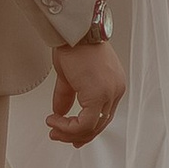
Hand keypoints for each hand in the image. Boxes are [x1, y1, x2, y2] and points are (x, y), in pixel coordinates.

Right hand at [46, 32, 124, 146]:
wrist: (74, 32)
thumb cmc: (74, 44)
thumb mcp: (70, 76)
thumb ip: (67, 97)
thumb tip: (60, 112)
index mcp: (113, 85)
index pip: (103, 116)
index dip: (85, 129)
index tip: (70, 134)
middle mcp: (116, 91)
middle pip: (99, 125)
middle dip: (76, 135)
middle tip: (58, 135)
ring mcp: (110, 93)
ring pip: (92, 127)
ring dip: (69, 132)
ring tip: (53, 128)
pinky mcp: (99, 95)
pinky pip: (85, 123)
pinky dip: (68, 127)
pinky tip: (55, 121)